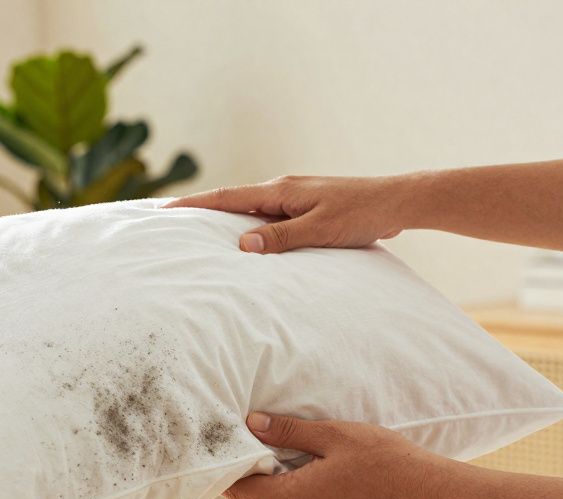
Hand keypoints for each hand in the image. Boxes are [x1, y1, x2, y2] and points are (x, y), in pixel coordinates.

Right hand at [163, 175, 412, 252]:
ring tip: (198, 233)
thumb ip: (281, 238)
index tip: (165, 210)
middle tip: (170, 222)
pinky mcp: (305, 207)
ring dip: (224, 218)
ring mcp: (294, 197)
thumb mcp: (319, 230)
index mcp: (280, 191)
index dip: (194, 205)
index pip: (226, 197)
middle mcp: (282, 189)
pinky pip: (267, 215)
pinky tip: (246, 239)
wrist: (397, 202)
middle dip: (200, 210)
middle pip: (232, 199)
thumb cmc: (361, 215)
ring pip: (250, 208)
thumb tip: (243, 244)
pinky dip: (249, 224)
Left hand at [224, 412, 455, 498]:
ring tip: (283, 445)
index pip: (241, 492)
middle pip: (258, 497)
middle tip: (253, 437)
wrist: (426, 488)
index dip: (229, 470)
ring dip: (276, 477)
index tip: (228, 446)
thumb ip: (289, 431)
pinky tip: (310, 462)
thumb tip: (252, 424)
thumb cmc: (382, 458)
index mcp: (295, 498)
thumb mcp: (332, 435)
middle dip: (253, 470)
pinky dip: (296, 486)